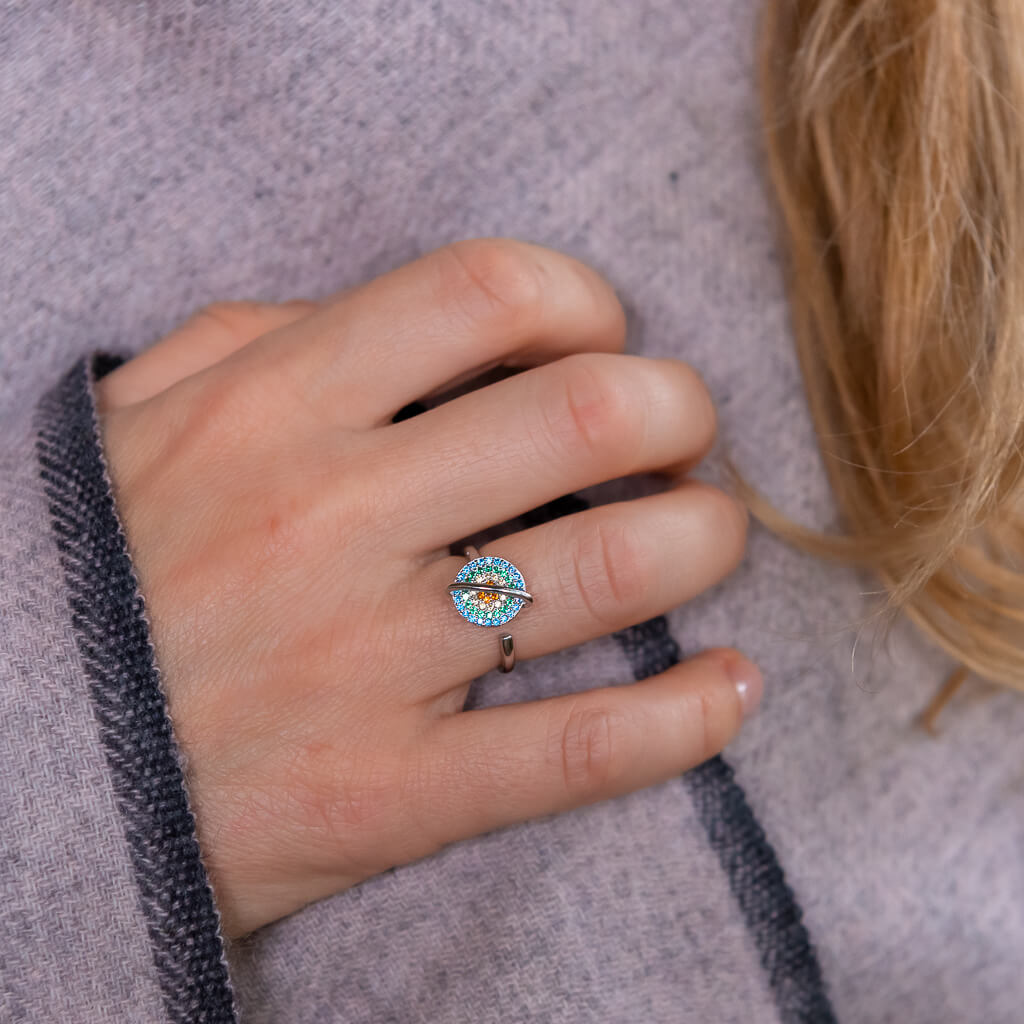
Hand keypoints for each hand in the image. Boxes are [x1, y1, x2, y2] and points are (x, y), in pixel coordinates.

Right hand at [95, 238, 759, 937]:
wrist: (28, 764)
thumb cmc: (101, 572)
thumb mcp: (143, 417)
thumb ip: (266, 338)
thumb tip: (423, 329)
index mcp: (277, 408)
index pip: (489, 294)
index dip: (585, 302)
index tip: (601, 340)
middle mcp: (335, 518)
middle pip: (587, 418)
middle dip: (678, 411)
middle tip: (680, 438)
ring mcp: (371, 661)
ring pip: (611, 572)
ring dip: (704, 539)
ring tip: (706, 536)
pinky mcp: (392, 791)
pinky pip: (578, 750)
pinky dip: (686, 717)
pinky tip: (729, 687)